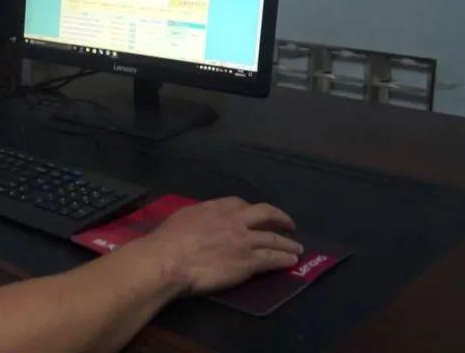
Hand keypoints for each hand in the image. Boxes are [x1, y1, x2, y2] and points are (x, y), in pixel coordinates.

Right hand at [140, 197, 303, 295]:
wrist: (169, 260)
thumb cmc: (168, 240)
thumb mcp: (183, 217)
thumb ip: (198, 217)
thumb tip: (200, 220)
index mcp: (216, 208)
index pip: (240, 204)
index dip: (253, 210)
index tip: (258, 215)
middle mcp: (234, 220)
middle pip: (265, 214)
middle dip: (280, 218)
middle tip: (289, 224)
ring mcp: (244, 241)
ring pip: (274, 239)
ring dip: (288, 244)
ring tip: (297, 248)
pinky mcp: (248, 262)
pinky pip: (272, 259)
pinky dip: (284, 259)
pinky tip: (291, 261)